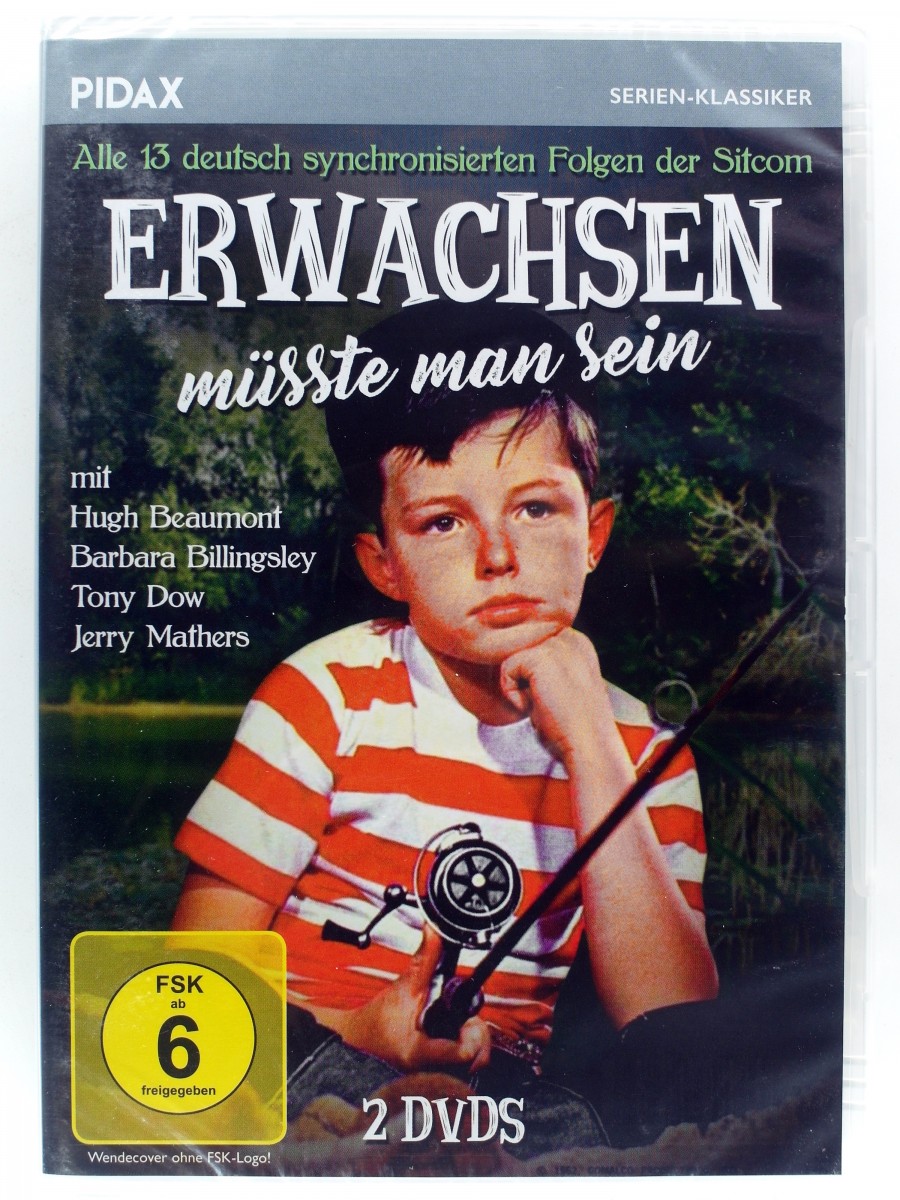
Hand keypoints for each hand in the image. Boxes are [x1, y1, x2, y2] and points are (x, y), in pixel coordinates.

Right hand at [326, 926, 490, 1074]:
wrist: (360, 1046)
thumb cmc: (378, 1023)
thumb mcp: (402, 989)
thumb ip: (424, 961)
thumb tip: (434, 930)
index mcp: (420, 1053)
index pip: (465, 1052)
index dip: (473, 1033)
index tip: (467, 1019)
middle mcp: (432, 1073)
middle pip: (477, 1057)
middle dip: (474, 1032)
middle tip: (459, 1019)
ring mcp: (437, 1082)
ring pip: (475, 1063)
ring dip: (469, 1040)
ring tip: (451, 1027)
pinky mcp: (441, 1082)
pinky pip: (468, 1067)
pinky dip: (465, 1050)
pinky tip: (450, 1038)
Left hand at [500, 628, 633, 785]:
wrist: (589, 744)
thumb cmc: (573, 725)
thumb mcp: (561, 685)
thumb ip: (542, 667)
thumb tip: (510, 659)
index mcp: (577, 641)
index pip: (531, 647)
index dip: (531, 677)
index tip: (554, 698)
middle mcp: (570, 636)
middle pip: (519, 650)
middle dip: (524, 680)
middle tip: (549, 703)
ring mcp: (556, 645)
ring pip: (512, 659)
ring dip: (520, 688)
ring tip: (545, 705)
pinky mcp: (540, 657)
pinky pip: (507, 669)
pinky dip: (513, 694)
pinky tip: (536, 707)